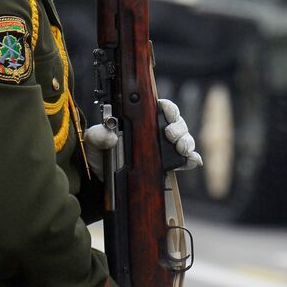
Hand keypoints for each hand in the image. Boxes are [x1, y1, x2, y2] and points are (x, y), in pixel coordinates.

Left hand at [84, 99, 201, 169]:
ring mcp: (163, 148)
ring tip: (182, 149)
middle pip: (177, 122)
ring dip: (186, 142)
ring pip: (184, 139)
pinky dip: (191, 159)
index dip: (168, 108)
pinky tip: (192, 160)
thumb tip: (110, 136)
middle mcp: (156, 131)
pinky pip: (185, 160)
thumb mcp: (93, 141)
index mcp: (142, 119)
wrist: (101, 179)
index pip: (161, 108)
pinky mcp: (167, 165)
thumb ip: (99, 135)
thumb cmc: (99, 153)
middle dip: (178, 128)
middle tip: (170, 135)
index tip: (166, 112)